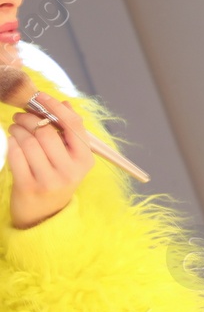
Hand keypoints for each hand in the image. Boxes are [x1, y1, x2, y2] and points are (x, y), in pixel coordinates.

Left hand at [7, 95, 94, 228]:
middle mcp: (69, 171)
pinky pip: (16, 156)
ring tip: (15, 127)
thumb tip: (66, 104)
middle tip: (21, 115)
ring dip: (18, 130)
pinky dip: (11, 144)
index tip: (41, 96)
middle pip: (47, 133)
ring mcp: (49, 180)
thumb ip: (69, 132)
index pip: (73, 125)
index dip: (55, 107)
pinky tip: (12, 140)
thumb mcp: (71, 158)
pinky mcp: (29, 186)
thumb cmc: (57, 178)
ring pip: (29, 143)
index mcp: (84, 160)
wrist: (45, 214)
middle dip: (30, 119)